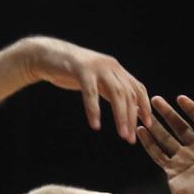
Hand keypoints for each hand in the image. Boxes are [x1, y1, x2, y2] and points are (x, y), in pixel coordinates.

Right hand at [16, 36, 151, 142]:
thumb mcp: (96, 81)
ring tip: (122, 134)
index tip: (147, 124)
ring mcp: (96, 66)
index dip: (144, 106)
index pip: (137, 87)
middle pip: (128, 93)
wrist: (47, 56)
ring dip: (120, 116)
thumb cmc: (70, 72)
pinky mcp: (80, 69)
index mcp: (116, 69)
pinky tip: (95, 124)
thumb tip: (126, 109)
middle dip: (131, 117)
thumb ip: (110, 90)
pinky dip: (94, 109)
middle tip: (130, 138)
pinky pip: (90, 92)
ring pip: (116, 93)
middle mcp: (110, 66)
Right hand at [140, 95, 193, 193]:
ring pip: (166, 139)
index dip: (192, 110)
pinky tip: (141, 132)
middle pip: (180, 128)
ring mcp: (183, 160)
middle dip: (168, 114)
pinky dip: (149, 144)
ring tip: (142, 114)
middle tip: (155, 100)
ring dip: (156, 126)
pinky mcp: (172, 171)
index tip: (180, 98)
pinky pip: (158, 155)